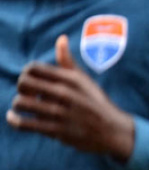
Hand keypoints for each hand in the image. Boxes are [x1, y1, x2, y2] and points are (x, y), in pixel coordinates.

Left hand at [7, 35, 134, 160]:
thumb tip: (61, 38)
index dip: (26, 74)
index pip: (33, 68)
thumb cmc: (96, 103)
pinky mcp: (57, 130)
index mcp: (70, 79)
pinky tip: (14, 118)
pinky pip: (25, 124)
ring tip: (22, 108)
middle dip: (21, 88)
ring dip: (18, 105)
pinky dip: (14, 120)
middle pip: (24, 83)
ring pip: (21, 103)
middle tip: (28, 95)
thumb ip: (68, 61)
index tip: (32, 82)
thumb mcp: (85, 81)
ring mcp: (60, 113)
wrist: (113, 131)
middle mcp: (65, 93)